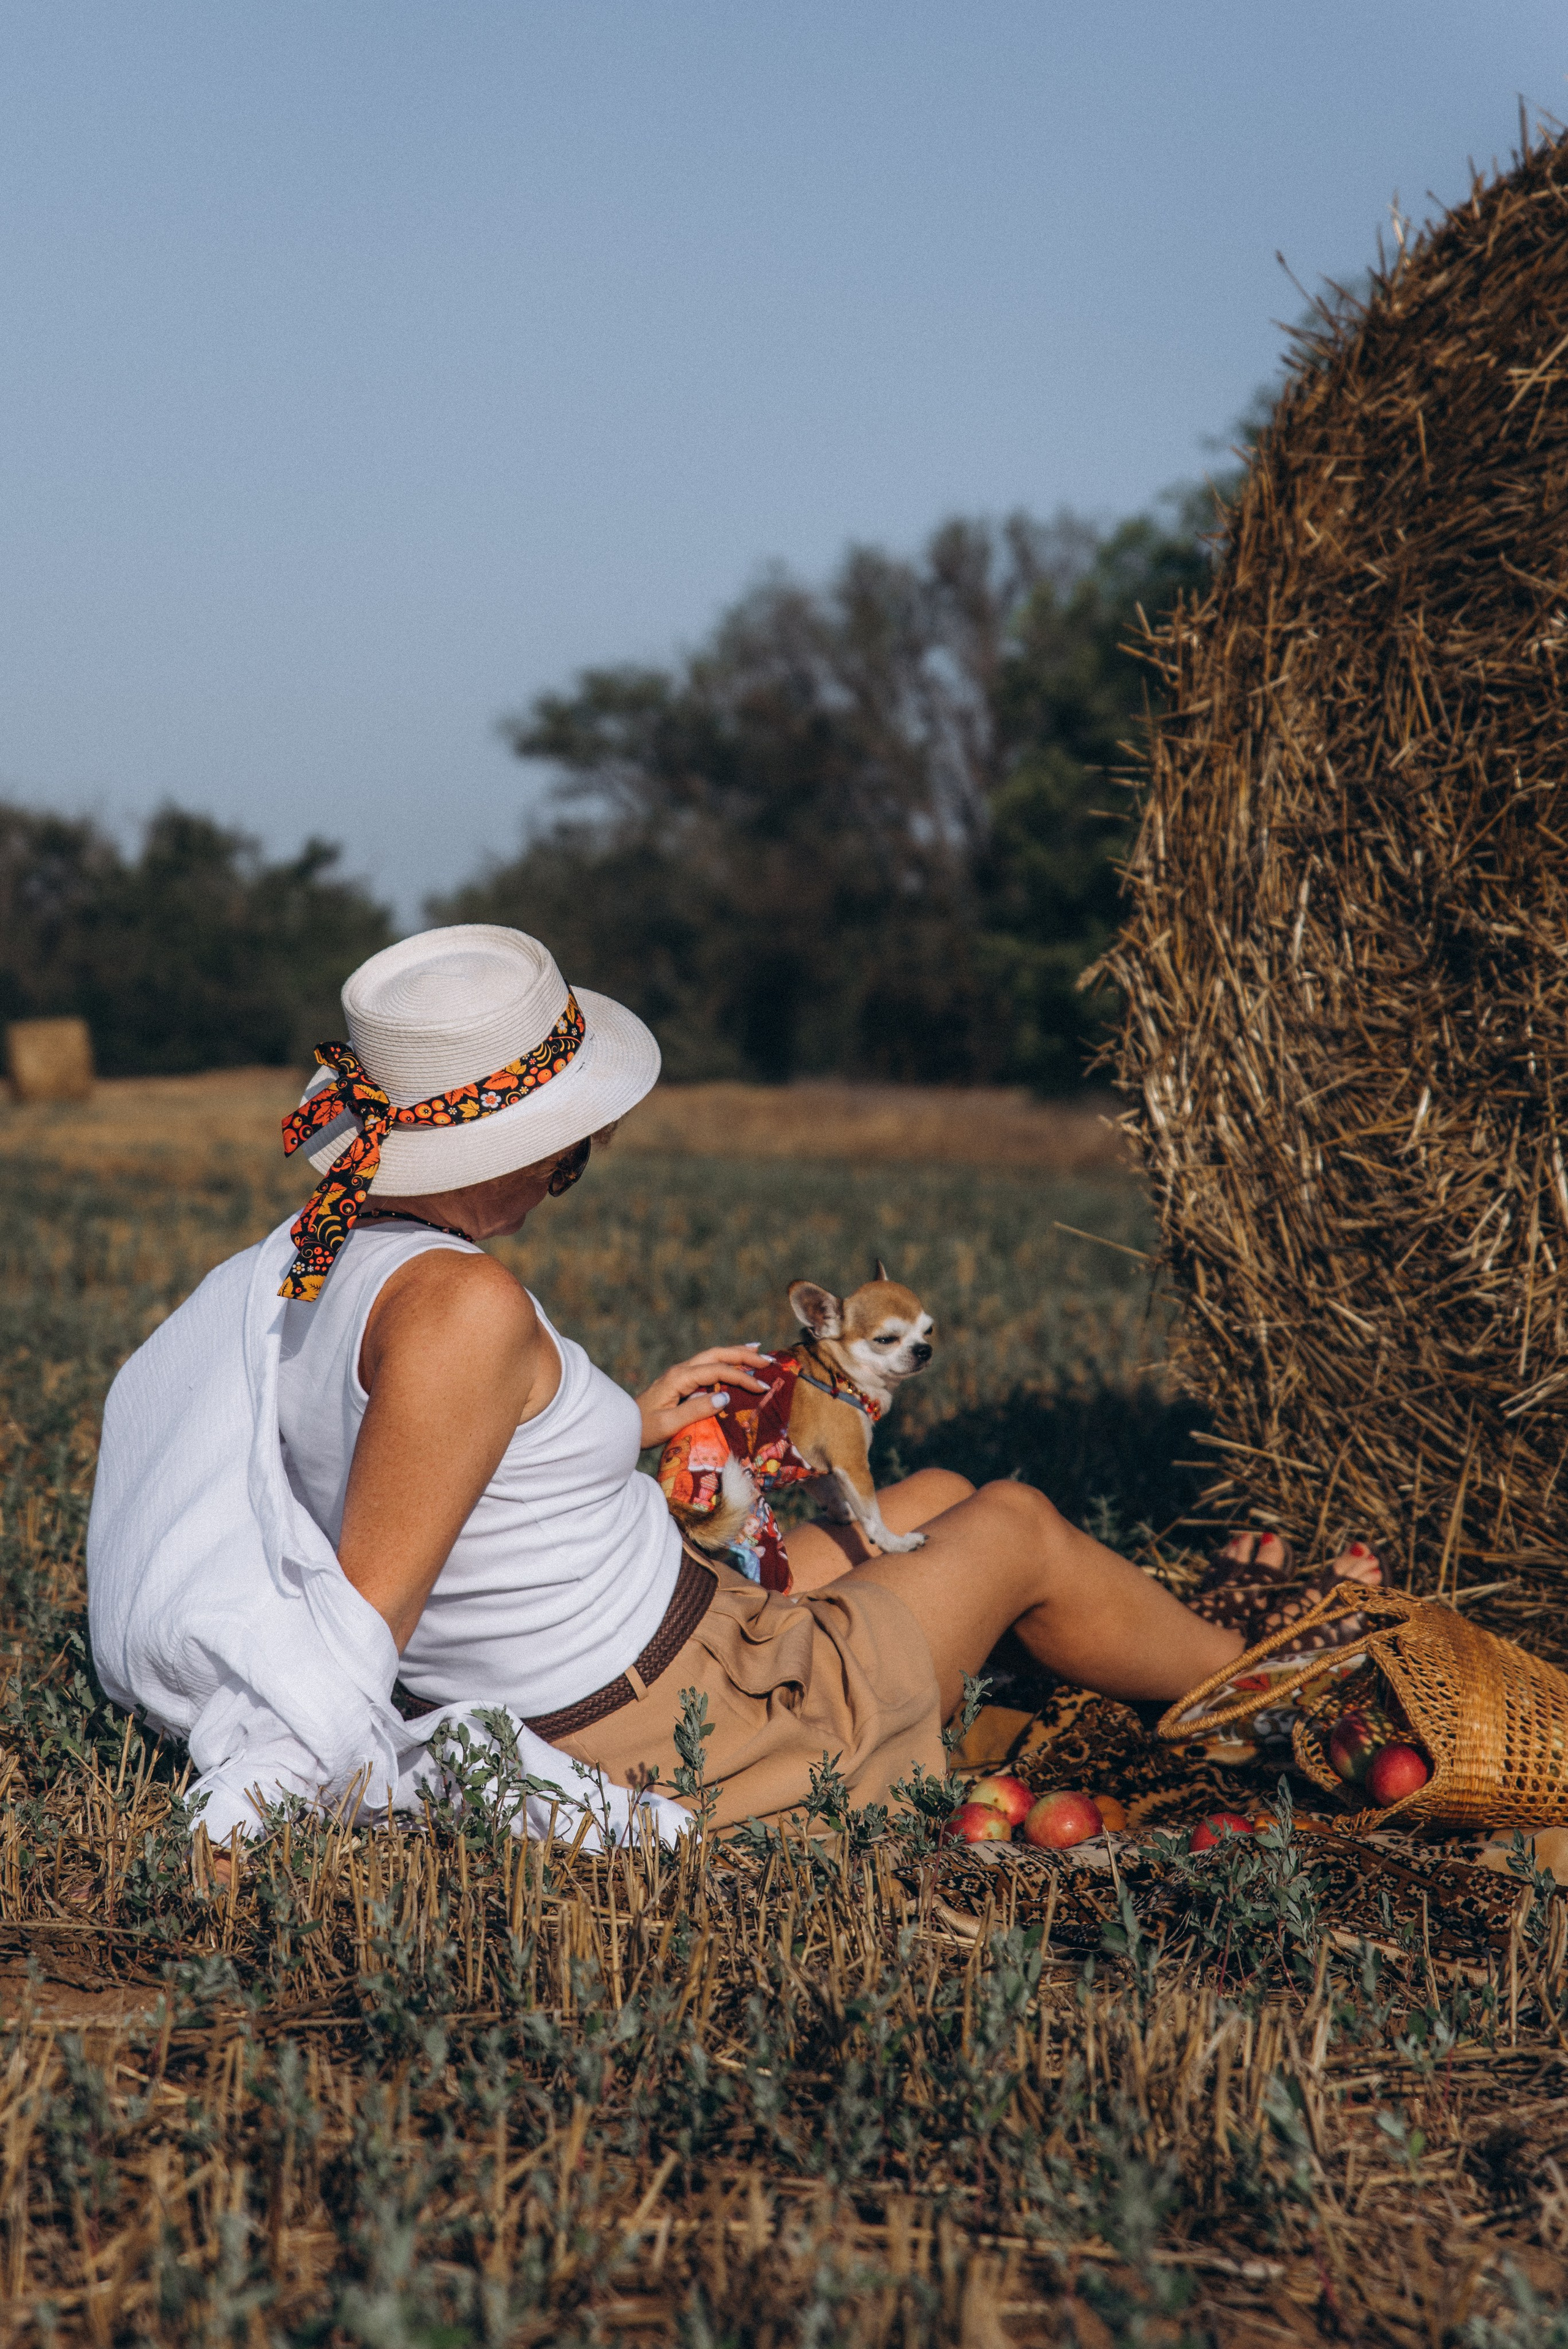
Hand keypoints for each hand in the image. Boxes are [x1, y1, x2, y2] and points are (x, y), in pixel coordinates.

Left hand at [637, 1345, 772, 1449]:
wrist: (621, 1427)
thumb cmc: (642, 1429)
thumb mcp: (668, 1424)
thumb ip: (696, 1410)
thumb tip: (724, 1395)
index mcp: (679, 1378)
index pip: (718, 1371)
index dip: (741, 1377)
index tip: (762, 1387)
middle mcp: (680, 1370)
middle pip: (717, 1354)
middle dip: (744, 1355)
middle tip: (768, 1360)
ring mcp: (679, 1374)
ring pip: (712, 1356)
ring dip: (735, 1353)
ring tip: (757, 1351)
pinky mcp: (679, 1381)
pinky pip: (707, 1365)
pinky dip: (724, 1361)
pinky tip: (733, 1364)